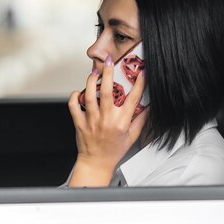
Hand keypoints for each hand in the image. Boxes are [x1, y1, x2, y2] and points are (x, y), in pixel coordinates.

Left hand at [67, 56, 147, 186]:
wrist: (96, 163)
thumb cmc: (114, 150)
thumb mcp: (132, 136)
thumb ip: (141, 120)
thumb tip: (149, 106)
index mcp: (121, 122)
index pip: (133, 99)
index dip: (139, 84)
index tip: (142, 72)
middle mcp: (106, 119)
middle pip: (107, 92)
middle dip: (109, 73)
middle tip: (110, 61)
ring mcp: (91, 120)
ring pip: (89, 95)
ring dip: (91, 81)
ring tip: (94, 73)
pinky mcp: (79, 123)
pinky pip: (73, 106)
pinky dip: (74, 96)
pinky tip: (78, 91)